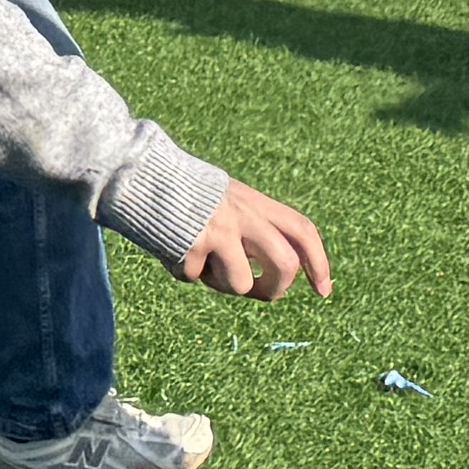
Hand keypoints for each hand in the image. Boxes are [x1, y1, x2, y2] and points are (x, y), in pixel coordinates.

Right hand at [175, 179, 333, 301]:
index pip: (301, 231)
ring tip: (200, 262)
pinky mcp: (193, 244)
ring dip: (219, 283)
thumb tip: (271, 275)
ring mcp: (219, 230)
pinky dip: (184, 271)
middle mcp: (244, 215)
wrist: (145, 175)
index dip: (318, 261)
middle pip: (285, 264)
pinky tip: (172, 248)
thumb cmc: (187, 195)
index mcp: (256, 203)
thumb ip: (252, 229)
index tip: (323, 290)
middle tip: (261, 293)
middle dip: (276, 289)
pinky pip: (195, 278)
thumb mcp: (230, 201)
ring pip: (241, 284)